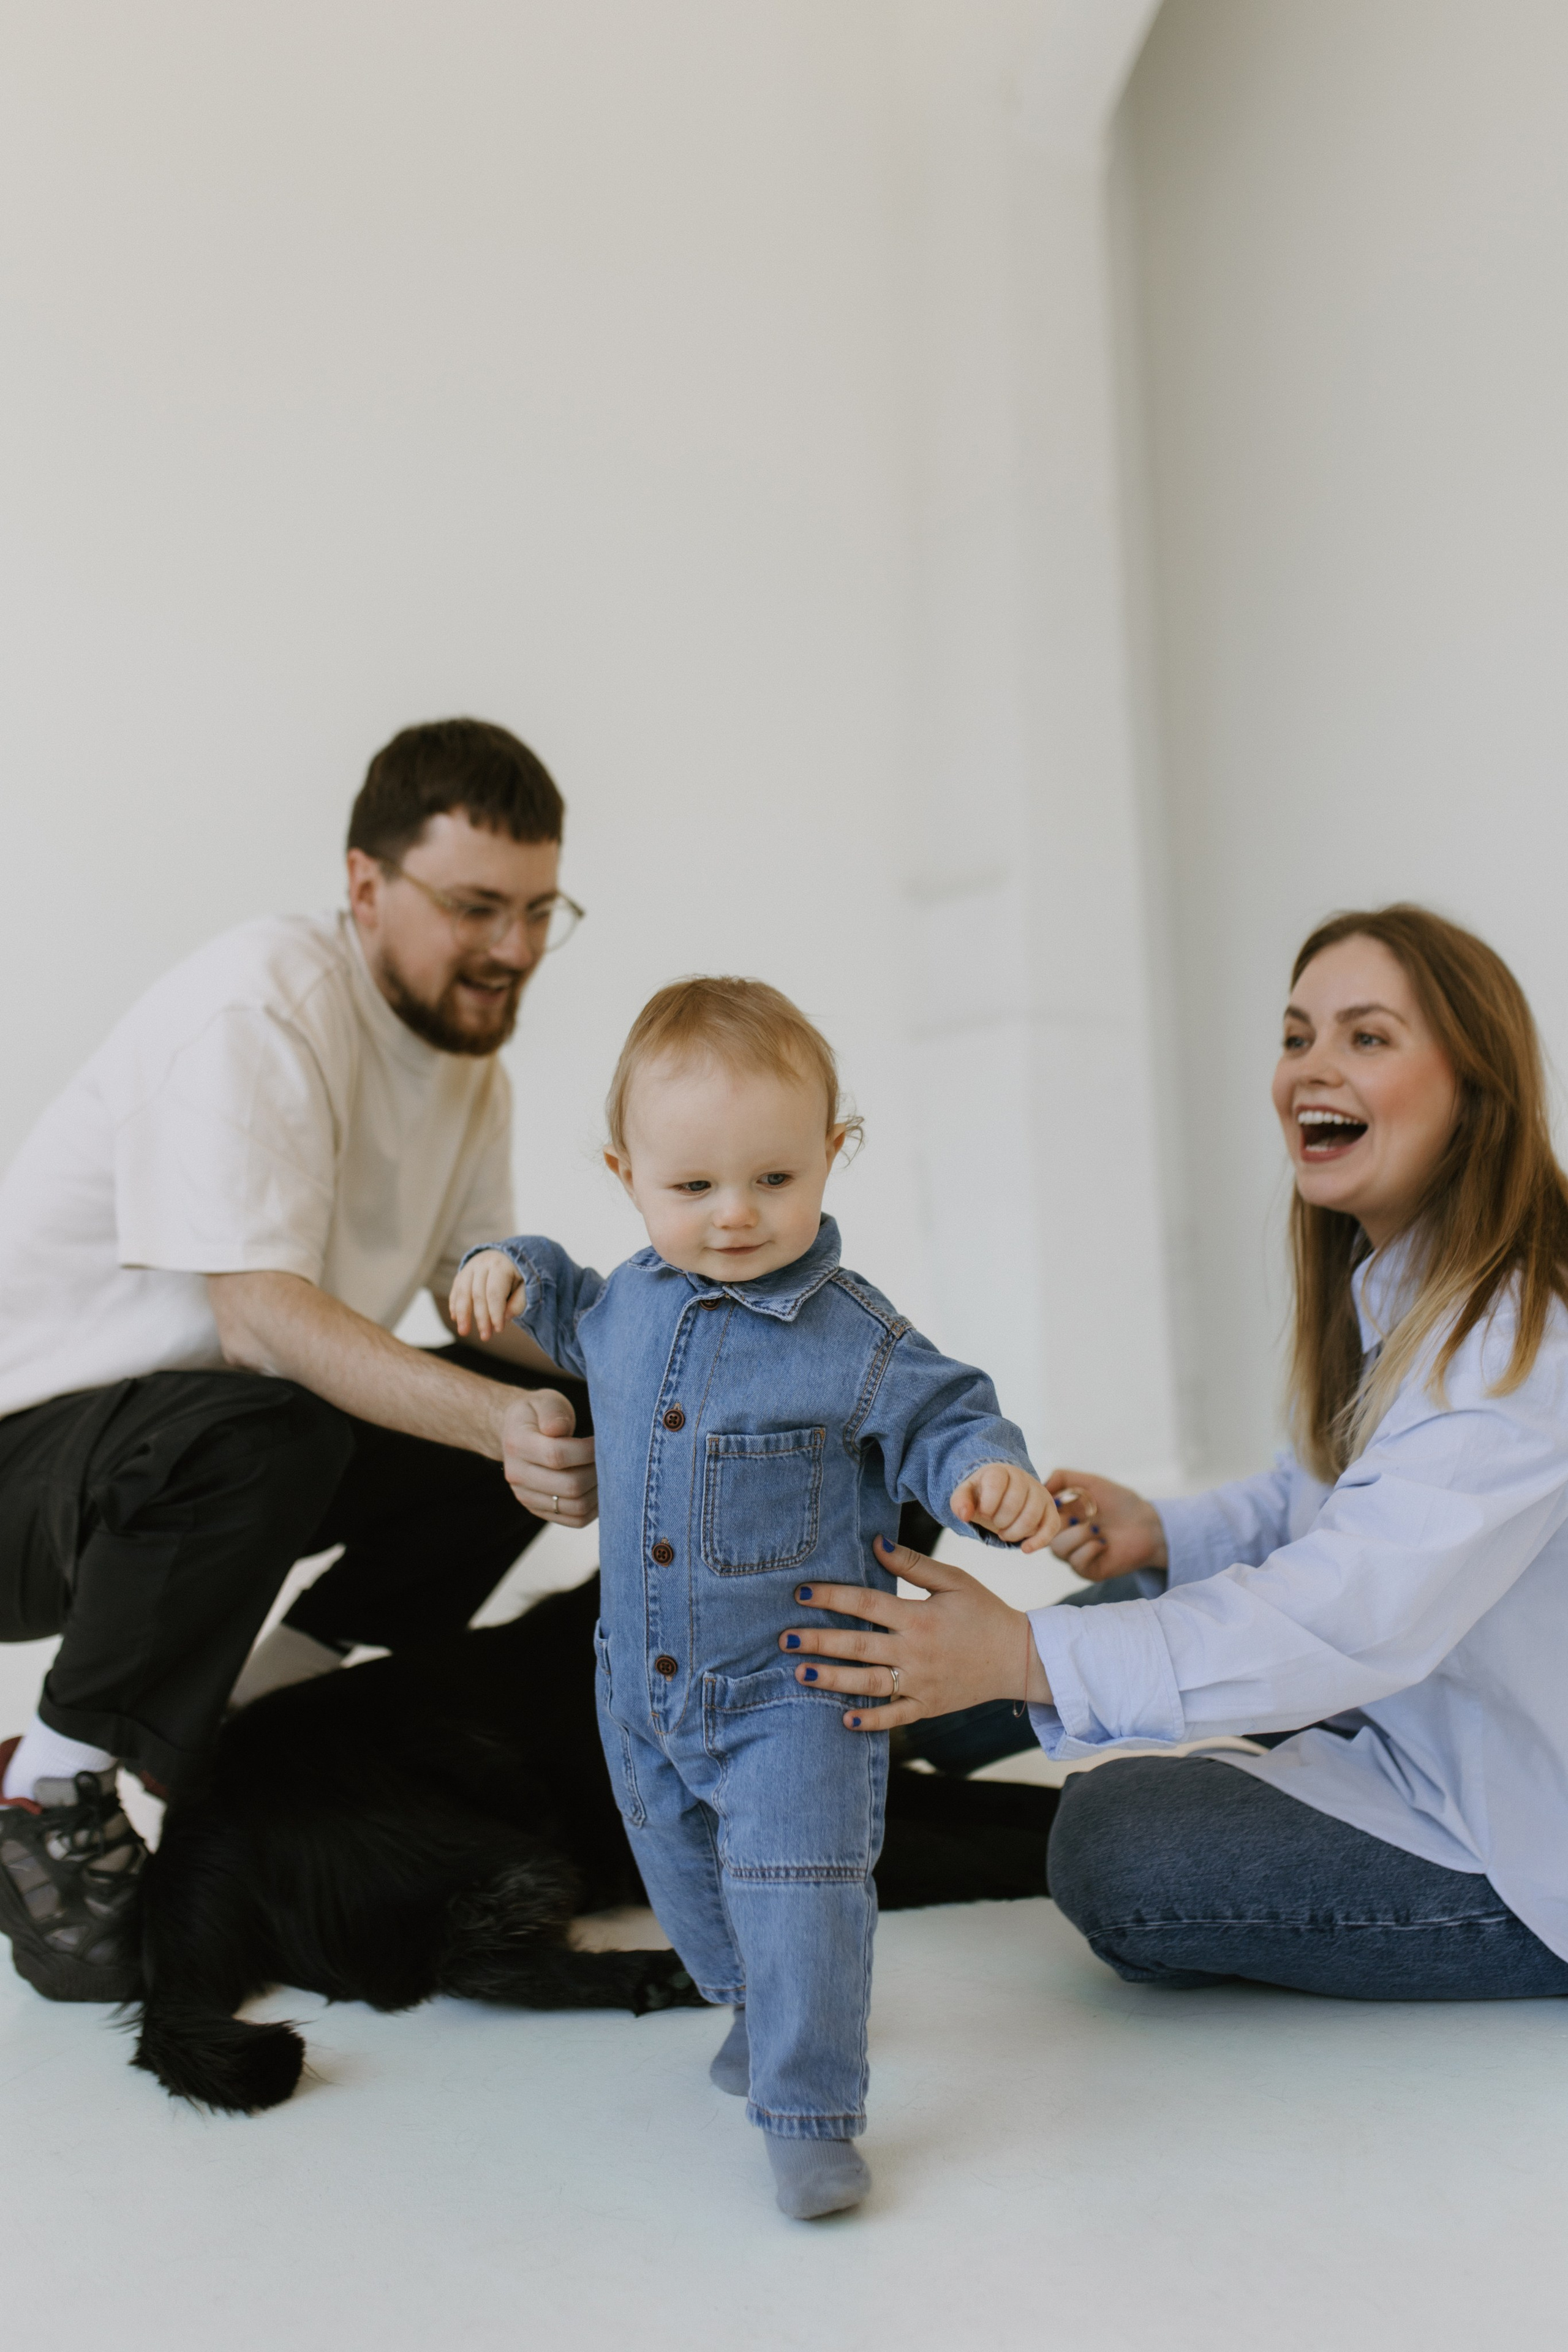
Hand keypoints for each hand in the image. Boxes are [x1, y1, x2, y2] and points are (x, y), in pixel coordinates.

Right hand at [450, 1251, 526, 1342]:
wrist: (506, 1254)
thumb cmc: (518, 1274)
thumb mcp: (526, 1284)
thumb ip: (520, 1300)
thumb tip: (505, 1317)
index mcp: (500, 1265)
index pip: (494, 1292)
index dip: (495, 1312)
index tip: (498, 1330)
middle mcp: (482, 1263)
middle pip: (478, 1294)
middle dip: (481, 1318)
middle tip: (485, 1337)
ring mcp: (469, 1267)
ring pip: (462, 1292)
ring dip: (462, 1314)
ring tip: (463, 1332)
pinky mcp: (462, 1273)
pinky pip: (456, 1289)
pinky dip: (454, 1304)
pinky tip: (455, 1318)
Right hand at [500, 1389, 597, 1525]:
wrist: (518, 1433)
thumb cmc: (539, 1414)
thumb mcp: (545, 1401)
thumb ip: (553, 1412)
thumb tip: (558, 1429)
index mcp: (516, 1443)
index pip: (557, 1455)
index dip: (588, 1451)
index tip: (603, 1440)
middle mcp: (517, 1474)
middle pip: (569, 1485)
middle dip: (598, 1472)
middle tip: (611, 1458)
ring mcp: (526, 1496)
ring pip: (575, 1507)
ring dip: (600, 1492)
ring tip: (608, 1473)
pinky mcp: (539, 1510)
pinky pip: (574, 1520)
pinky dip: (595, 1508)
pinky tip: (601, 1489)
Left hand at [778, 1538, 1050, 1731]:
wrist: (1020, 1658)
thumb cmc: (984, 1613)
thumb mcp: (954, 1581)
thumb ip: (914, 1564)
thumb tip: (876, 1542)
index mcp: (920, 1616)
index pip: (867, 1604)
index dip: (833, 1597)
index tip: (801, 1593)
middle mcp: (917, 1651)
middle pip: (859, 1646)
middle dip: (820, 1641)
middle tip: (785, 1638)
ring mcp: (921, 1682)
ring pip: (869, 1683)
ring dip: (832, 1680)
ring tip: (800, 1673)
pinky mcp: (928, 1705)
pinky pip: (895, 1716)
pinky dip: (871, 1721)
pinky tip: (844, 1720)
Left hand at [950, 1462, 1060, 1551]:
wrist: (1003, 1493)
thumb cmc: (983, 1495)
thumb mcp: (966, 1495)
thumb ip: (960, 1502)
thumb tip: (964, 1516)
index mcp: (1000, 1471)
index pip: (996, 1483)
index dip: (987, 1503)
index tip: (983, 1513)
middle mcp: (1023, 1478)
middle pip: (1014, 1502)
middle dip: (1000, 1521)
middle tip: (994, 1524)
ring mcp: (1039, 1493)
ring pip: (1032, 1516)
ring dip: (1014, 1532)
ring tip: (1004, 1534)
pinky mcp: (1050, 1509)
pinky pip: (1052, 1525)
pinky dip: (1039, 1541)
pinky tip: (1025, 1548)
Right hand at [1045, 1467, 1167, 1582]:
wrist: (1149, 1526)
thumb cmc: (1122, 1503)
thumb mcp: (1091, 1482)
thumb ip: (1063, 1477)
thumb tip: (1040, 1485)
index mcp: (1062, 1516)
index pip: (1037, 1518)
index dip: (1043, 1511)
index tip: (1060, 1503)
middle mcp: (1065, 1536)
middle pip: (1043, 1534)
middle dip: (1063, 1522)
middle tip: (1083, 1515)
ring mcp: (1075, 1554)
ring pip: (1058, 1549)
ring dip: (1079, 1535)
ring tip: (1097, 1528)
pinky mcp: (1087, 1570)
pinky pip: (1075, 1562)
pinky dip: (1089, 1549)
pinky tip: (1104, 1544)